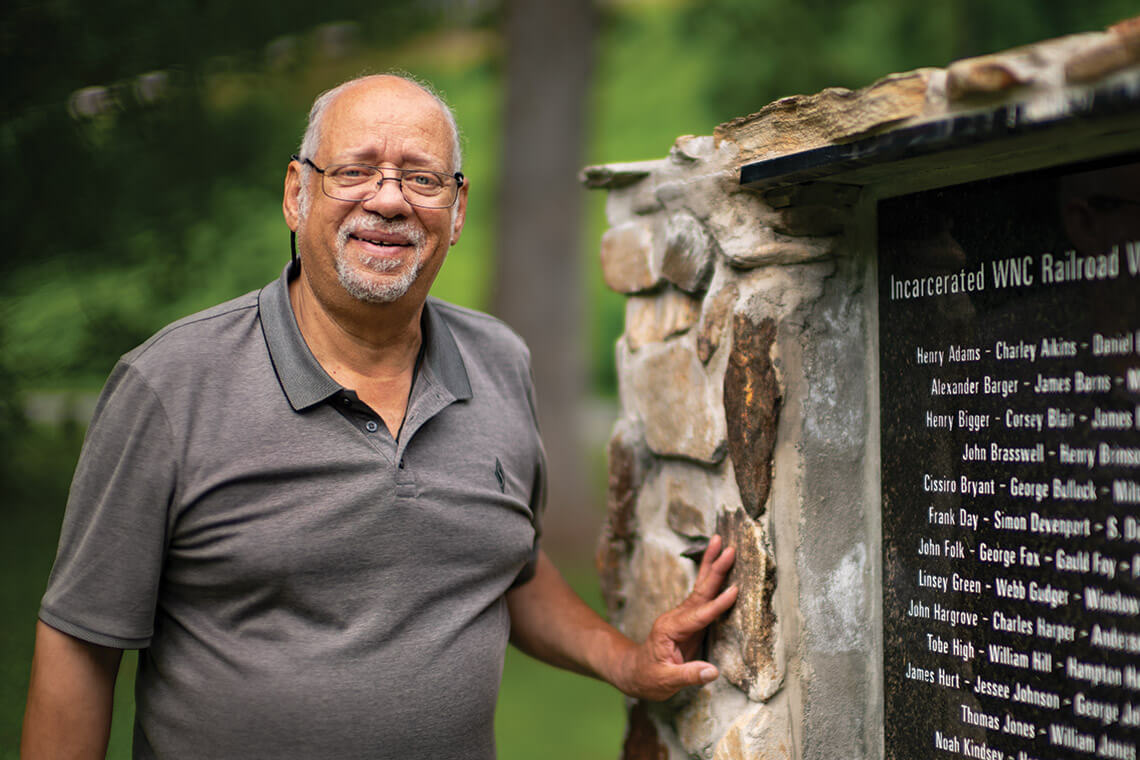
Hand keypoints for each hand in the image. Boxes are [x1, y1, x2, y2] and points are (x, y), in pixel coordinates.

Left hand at [614, 535, 737, 700]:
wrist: (635, 673)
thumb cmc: (648, 678)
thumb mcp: (664, 681)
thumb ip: (688, 675)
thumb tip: (713, 672)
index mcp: (670, 629)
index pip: (698, 616)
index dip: (717, 606)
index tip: (734, 592)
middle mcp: (677, 617)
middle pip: (700, 591)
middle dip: (714, 569)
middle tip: (728, 548)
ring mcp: (683, 616)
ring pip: (702, 587)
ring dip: (712, 565)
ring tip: (721, 543)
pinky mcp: (690, 619)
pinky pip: (704, 596)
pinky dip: (712, 578)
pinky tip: (719, 564)